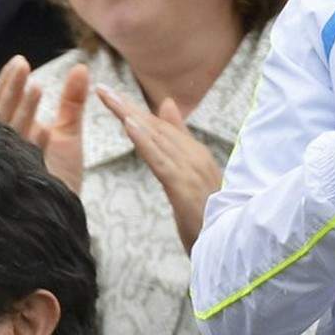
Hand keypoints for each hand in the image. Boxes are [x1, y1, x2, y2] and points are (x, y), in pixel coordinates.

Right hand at [0, 56, 87, 193]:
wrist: (60, 214)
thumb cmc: (60, 175)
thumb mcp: (69, 132)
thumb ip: (72, 101)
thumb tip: (80, 67)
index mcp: (13, 131)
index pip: (4, 101)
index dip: (10, 82)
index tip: (20, 60)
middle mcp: (7, 144)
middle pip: (4, 111)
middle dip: (13, 88)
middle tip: (22, 63)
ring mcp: (12, 162)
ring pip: (11, 131)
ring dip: (23, 109)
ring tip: (36, 87)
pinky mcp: (23, 179)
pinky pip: (25, 159)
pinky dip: (34, 144)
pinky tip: (44, 130)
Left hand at [96, 85, 221, 250]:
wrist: (234, 245)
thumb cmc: (213, 216)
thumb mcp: (194, 182)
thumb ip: (182, 148)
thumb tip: (171, 114)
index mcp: (195, 156)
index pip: (160, 128)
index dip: (134, 110)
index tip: (109, 95)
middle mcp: (194, 157)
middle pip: (155, 127)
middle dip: (127, 107)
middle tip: (101, 89)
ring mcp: (191, 170)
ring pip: (156, 138)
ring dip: (131, 116)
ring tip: (109, 98)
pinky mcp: (185, 187)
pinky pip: (160, 160)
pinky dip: (144, 142)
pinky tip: (128, 126)